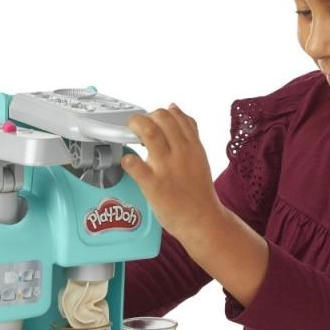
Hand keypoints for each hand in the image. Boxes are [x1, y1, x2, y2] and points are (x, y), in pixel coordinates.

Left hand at [121, 104, 222, 245]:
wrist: (202, 220)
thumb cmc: (198, 190)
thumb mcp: (199, 155)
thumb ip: (189, 132)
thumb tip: (175, 108)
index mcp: (193, 145)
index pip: (176, 115)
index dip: (159, 113)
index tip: (152, 121)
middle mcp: (181, 152)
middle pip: (161, 118)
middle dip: (144, 117)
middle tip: (137, 128)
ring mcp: (167, 168)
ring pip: (149, 133)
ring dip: (135, 128)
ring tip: (130, 136)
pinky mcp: (154, 185)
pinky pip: (135, 165)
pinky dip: (127, 159)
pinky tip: (128, 161)